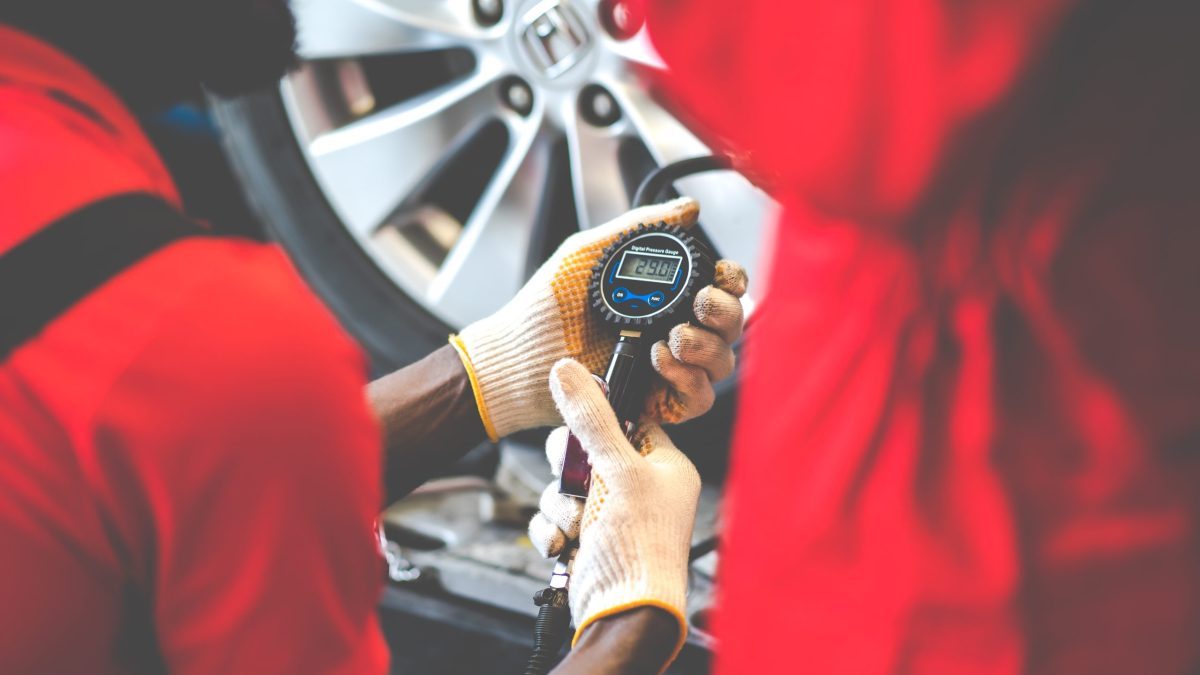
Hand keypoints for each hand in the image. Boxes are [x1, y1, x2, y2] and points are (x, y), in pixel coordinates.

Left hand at [453, 197, 747, 439]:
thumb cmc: (546, 306)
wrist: (518, 354)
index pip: (719, 288)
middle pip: (730, 326)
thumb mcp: (589, 252)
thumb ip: (637, 227)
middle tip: (700, 305)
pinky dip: (689, 379)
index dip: (731, 282)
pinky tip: (661, 360)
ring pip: (721, 363)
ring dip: (707, 346)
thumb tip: (687, 208)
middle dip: (724, 313)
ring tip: (673, 337)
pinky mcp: (657, 403)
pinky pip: (698, 399)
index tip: (722, 276)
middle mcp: (675, 332)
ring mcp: (669, 370)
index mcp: (666, 297)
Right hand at [528, 359, 700, 659]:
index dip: (601, 419)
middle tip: (576, 481)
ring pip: (565, 486)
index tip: (580, 421)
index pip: (629, 422)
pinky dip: (551, 529)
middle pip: (586, 452)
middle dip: (570, 470)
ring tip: (577, 524)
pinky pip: (554, 517)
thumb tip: (567, 370)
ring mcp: (613, 516)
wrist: (624, 614)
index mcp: (665, 468)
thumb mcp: (618, 470)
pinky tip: (563, 543)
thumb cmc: (640, 547)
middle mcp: (642, 490)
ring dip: (561, 505)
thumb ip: (591, 418)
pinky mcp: (587, 539)